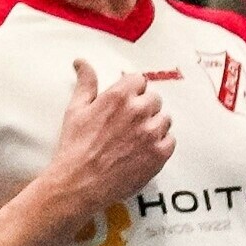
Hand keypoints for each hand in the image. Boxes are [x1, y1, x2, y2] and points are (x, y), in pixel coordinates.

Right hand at [41, 59, 178, 222]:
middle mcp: (139, 111)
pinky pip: (171, 141)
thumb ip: (86, 83)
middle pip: (155, 99)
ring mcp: (151, 133)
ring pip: (165, 119)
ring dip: (154, 124)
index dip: (132, 90)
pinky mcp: (159, 154)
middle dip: (143, 107)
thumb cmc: (75, 148)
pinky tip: (144, 149)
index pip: (140, 80)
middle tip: (128, 122)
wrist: (79, 182)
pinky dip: (161, 144)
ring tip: (135, 137)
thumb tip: (83, 63)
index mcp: (119, 97)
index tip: (127, 99)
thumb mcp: (76, 109)